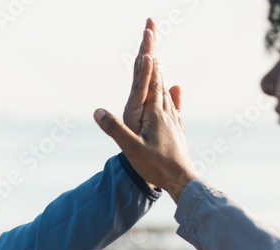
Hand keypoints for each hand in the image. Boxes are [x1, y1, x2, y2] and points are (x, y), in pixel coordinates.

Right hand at [96, 23, 197, 201]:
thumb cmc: (156, 166)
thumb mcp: (131, 149)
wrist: (182, 181)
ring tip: (159, 60)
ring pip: (167, 91)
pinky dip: (173, 93)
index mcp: (155, 113)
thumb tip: (97, 111)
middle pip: (160, 80)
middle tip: (153, 38)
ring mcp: (173, 120)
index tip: (148, 40)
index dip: (149, 59)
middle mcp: (166, 112)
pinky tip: (177, 89)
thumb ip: (115, 129)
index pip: (151, 80)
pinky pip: (174, 105)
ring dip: (161, 74)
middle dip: (154, 60)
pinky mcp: (177, 129)